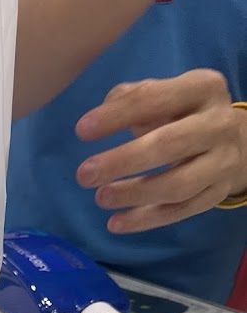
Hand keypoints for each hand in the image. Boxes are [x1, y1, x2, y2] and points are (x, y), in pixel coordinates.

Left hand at [75, 70, 246, 232]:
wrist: (236, 141)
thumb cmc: (184, 114)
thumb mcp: (165, 95)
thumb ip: (132, 98)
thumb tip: (101, 115)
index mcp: (202, 89)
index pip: (155, 99)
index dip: (117, 116)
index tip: (82, 131)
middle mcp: (218, 124)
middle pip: (168, 145)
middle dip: (122, 162)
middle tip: (85, 175)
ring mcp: (222, 162)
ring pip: (178, 185)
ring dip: (135, 194)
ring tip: (101, 198)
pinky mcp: (217, 193)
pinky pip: (180, 211)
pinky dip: (146, 220)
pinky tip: (115, 223)